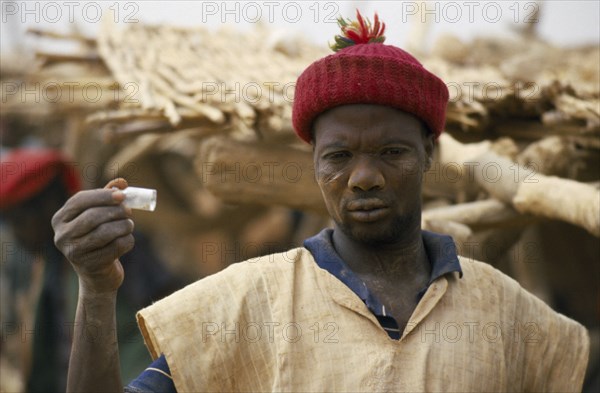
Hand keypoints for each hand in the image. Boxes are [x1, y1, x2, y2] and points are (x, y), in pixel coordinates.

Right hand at [52, 178, 133, 294]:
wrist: (98, 274)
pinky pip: (116, 247)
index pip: (79, 201)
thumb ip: (108, 197)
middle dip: (116, 211)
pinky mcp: (90, 265)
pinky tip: (127, 240)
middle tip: (129, 212)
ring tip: (129, 226)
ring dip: (124, 226)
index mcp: (60, 219)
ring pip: (105, 232)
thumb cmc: (98, 238)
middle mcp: (62, 236)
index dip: (102, 195)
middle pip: (93, 216)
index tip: (122, 195)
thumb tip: (121, 182)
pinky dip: (127, 241)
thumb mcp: (99, 216)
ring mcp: (74, 252)